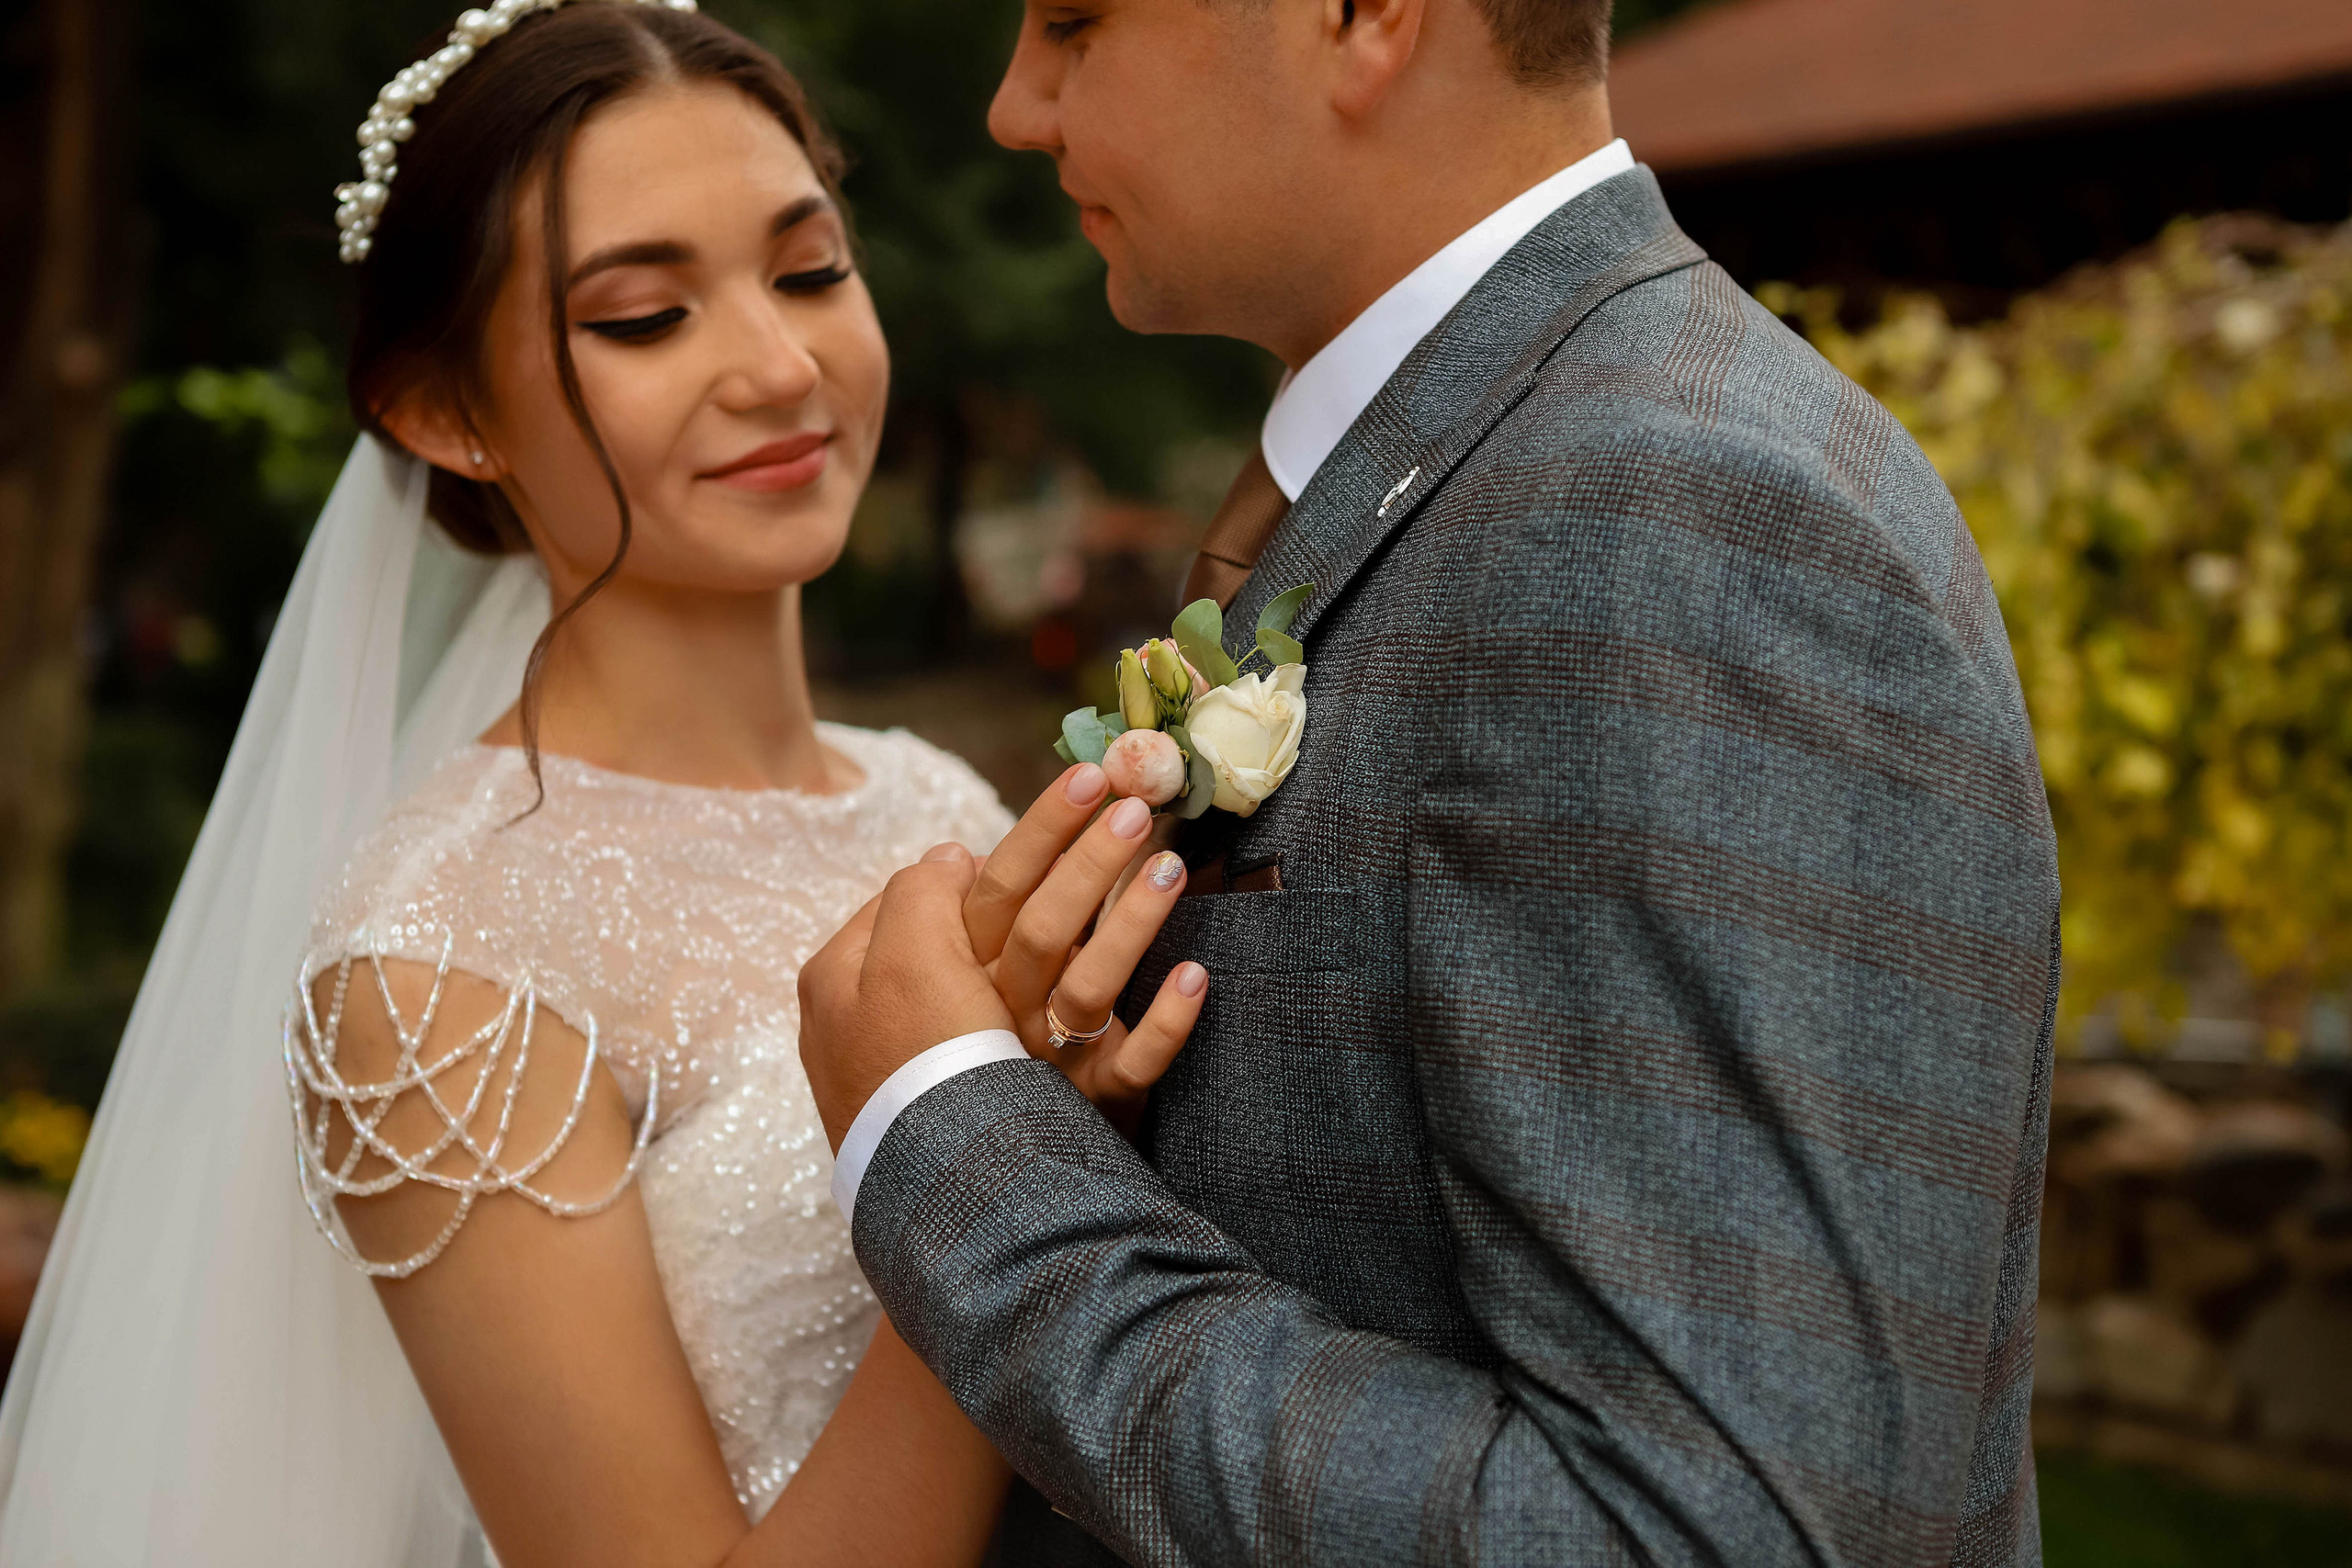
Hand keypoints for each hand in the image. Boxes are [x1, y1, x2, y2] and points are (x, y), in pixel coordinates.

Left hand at [797, 848, 1013, 1151]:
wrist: (943, 1186)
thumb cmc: (923, 1061)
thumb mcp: (915, 953)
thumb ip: (922, 889)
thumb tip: (945, 856)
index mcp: (828, 975)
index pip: (901, 897)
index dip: (963, 884)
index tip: (1017, 887)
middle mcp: (835, 1022)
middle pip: (918, 949)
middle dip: (971, 935)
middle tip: (1029, 939)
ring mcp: (868, 1072)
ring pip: (937, 999)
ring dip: (983, 986)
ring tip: (1033, 991)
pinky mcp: (906, 1115)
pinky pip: (951, 1053)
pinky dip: (983, 1037)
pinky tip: (1014, 1043)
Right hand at [964, 764, 1209, 1135]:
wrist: (976, 1167)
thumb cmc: (974, 1046)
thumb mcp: (951, 979)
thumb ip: (960, 918)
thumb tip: (956, 852)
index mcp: (967, 971)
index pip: (1000, 887)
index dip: (1043, 829)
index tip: (1089, 775)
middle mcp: (1003, 1012)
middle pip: (1042, 928)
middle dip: (1089, 862)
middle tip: (1136, 806)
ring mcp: (1048, 1060)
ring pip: (1088, 988)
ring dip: (1131, 925)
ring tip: (1172, 867)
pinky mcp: (1094, 1104)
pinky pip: (1132, 1065)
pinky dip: (1164, 1022)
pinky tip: (1197, 976)